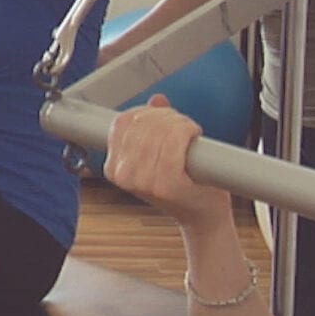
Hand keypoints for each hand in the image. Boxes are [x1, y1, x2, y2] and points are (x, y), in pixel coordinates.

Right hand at [105, 95, 231, 228]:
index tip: (163, 117)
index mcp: (113, 167)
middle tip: (182, 124)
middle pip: (141, 124)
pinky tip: (193, 135)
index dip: (145, 112)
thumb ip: (152, 127)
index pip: (121, 123)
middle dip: (166, 116)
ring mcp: (143, 182)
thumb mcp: (156, 156)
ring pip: (158, 132)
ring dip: (179, 123)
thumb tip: (157, 100)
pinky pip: (173, 145)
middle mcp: (122, 175)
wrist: (201, 215)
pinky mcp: (166, 185)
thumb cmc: (182, 186)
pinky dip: (185, 133)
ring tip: (189, 131)